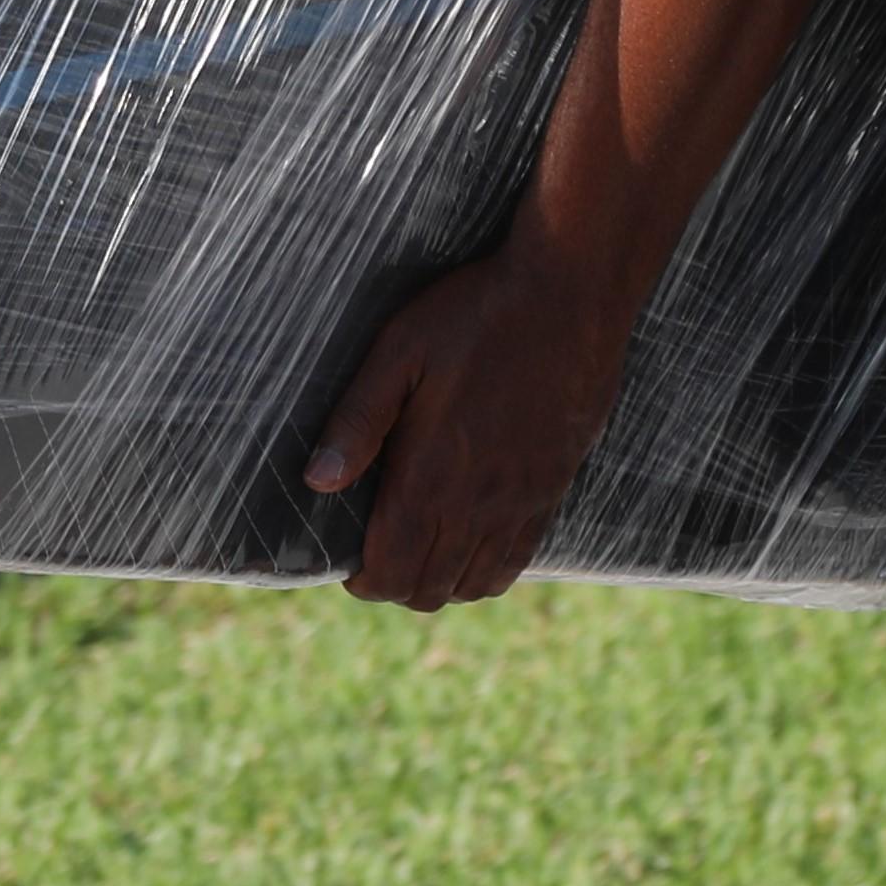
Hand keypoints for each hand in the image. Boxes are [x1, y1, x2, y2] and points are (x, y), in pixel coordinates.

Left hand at [301, 248, 636, 611]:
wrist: (570, 296)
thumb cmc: (476, 316)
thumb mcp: (400, 351)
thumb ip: (358, 420)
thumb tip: (316, 481)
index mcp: (433, 476)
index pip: (391, 570)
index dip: (363, 579)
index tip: (348, 560)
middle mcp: (479, 504)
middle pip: (429, 589)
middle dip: (394, 583)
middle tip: (378, 550)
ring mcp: (523, 502)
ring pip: (474, 584)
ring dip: (440, 581)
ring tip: (420, 547)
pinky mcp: (554, 488)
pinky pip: (518, 561)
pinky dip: (486, 570)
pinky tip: (471, 540)